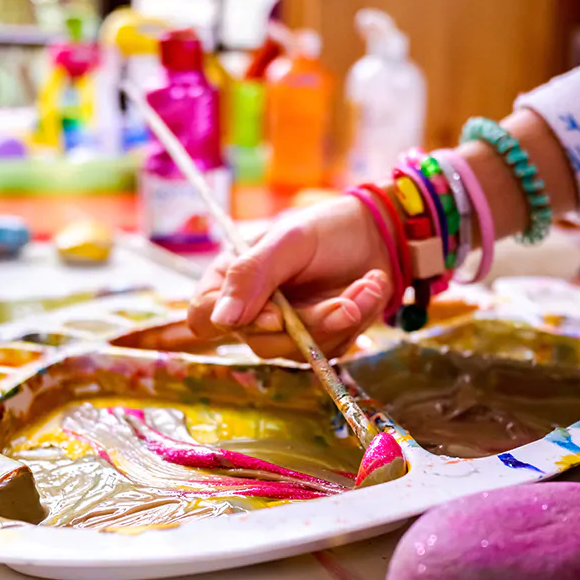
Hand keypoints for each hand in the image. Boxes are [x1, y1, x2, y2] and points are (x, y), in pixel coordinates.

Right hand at [188, 193, 394, 359]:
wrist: (376, 233)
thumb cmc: (325, 229)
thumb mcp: (288, 241)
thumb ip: (251, 275)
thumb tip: (222, 320)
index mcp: (229, 280)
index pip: (204, 318)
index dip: (235, 323)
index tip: (276, 316)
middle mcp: (251, 310)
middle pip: (260, 343)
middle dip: (309, 322)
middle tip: (346, 301)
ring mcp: (285, 330)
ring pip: (300, 351)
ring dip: (341, 320)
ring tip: (367, 283)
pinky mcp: (317, 340)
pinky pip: (331, 350)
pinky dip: (357, 321)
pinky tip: (369, 289)